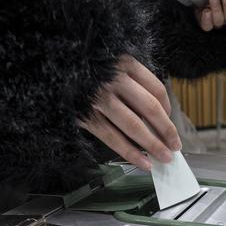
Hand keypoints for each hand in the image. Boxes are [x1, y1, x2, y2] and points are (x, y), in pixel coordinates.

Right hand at [80, 55, 180, 170]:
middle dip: (166, 130)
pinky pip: (113, 137)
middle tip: (175, 145)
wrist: (50, 68)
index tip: (170, 121)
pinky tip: (143, 162)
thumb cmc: (83, 68)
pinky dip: (130, 153)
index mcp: (124, 63)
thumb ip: (130, 82)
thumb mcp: (109, 63)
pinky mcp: (87, 115)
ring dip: (153, 145)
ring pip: (134, 126)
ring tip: (164, 158)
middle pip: (150, 109)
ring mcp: (100, 99)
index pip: (156, 89)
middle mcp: (114, 80)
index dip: (168, 108)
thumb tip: (154, 113)